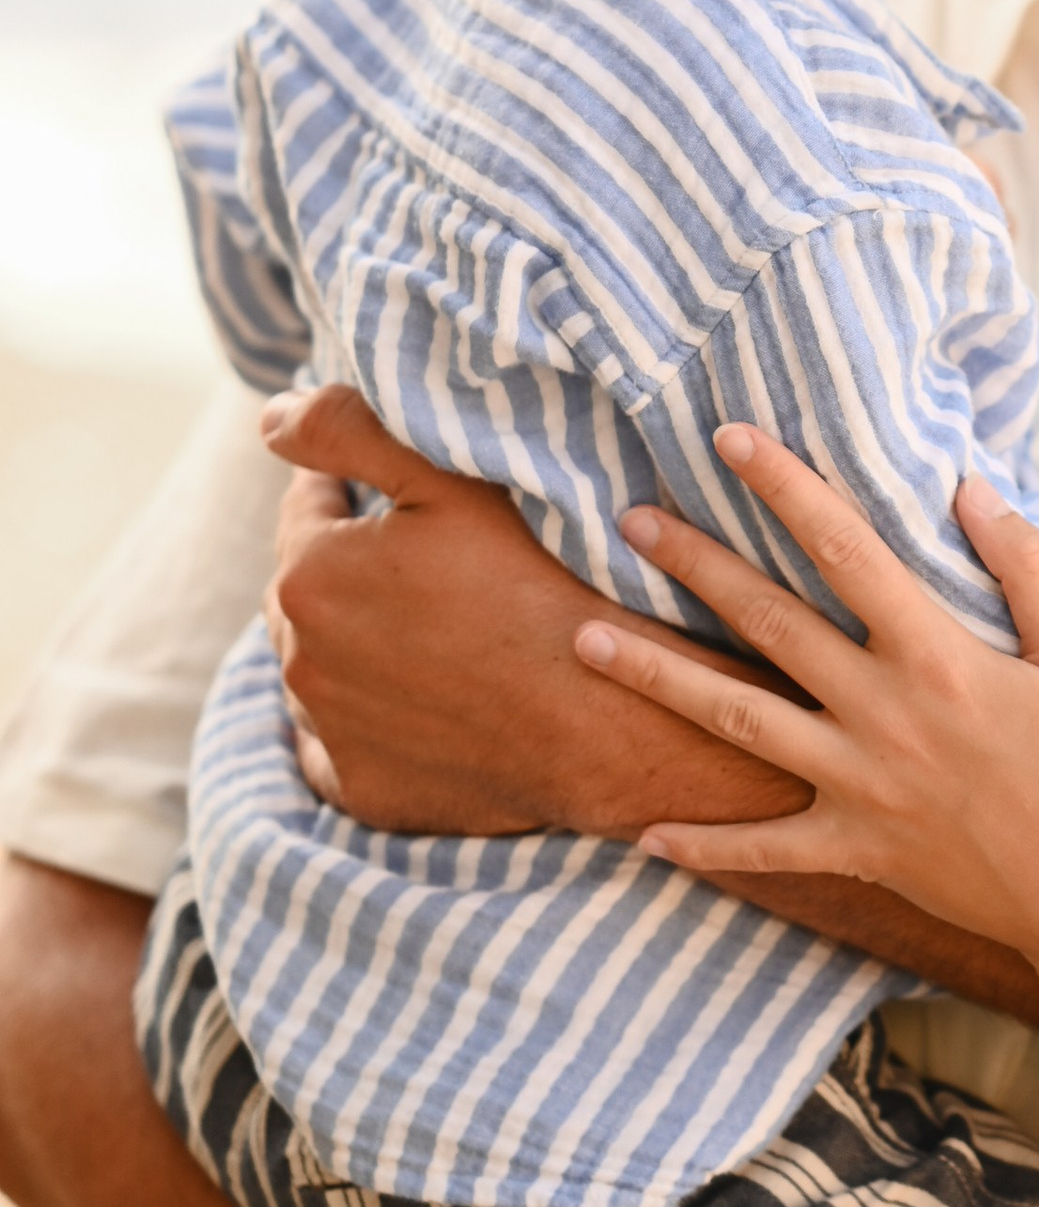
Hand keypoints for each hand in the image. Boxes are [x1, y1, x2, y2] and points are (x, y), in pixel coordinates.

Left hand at [260, 385, 809, 837]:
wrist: (599, 723)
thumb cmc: (539, 590)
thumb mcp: (454, 483)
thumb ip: (349, 432)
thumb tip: (270, 415)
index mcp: (310, 574)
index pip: (307, 504)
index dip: (353, 485)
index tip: (403, 489)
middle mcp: (299, 657)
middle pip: (306, 587)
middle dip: (348, 565)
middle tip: (425, 558)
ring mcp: (329, 732)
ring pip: (318, 666)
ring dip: (352, 641)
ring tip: (430, 627)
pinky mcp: (363, 790)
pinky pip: (338, 745)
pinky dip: (364, 720)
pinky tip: (418, 700)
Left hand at [567, 426, 1038, 970]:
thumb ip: (1028, 569)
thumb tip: (970, 489)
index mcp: (940, 658)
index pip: (846, 550)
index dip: (786, 488)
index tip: (731, 439)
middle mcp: (885, 715)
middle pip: (769, 623)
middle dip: (695, 563)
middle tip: (628, 519)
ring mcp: (861, 787)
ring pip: (736, 720)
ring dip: (655, 678)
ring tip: (583, 640)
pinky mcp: (857, 849)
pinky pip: (764, 847)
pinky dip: (703, 844)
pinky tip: (644, 833)